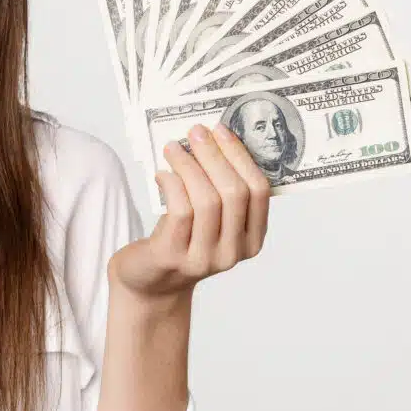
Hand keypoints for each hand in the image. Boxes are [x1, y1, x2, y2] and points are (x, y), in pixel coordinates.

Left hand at [109, 122, 272, 300]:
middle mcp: (233, 252)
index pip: (259, 192)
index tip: (221, 131)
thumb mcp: (212, 220)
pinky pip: (180, 212)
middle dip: (215, 155)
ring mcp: (204, 259)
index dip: (241, 157)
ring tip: (173, 148)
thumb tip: (217, 139)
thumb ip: (222, 190)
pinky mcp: (174, 257)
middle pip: (234, 193)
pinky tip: (163, 174)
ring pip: (206, 200)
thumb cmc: (183, 239)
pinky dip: (172, 184)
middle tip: (196, 132)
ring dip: (189, 166)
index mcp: (252, 239)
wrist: (151, 280)